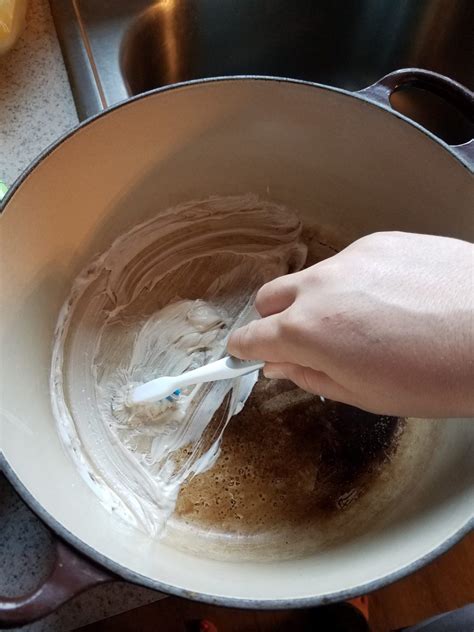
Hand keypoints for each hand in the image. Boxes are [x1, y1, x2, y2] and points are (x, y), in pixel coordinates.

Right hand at [228, 232, 473, 417]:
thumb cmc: (435, 376)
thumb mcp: (364, 394)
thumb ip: (309, 375)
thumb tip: (278, 365)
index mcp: (306, 331)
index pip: (250, 337)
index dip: (244, 351)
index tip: (245, 356)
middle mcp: (319, 287)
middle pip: (268, 298)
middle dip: (273, 321)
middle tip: (303, 342)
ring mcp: (350, 258)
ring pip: (310, 279)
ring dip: (317, 301)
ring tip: (362, 322)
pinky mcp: (380, 241)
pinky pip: (350, 264)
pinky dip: (355, 283)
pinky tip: (390, 300)